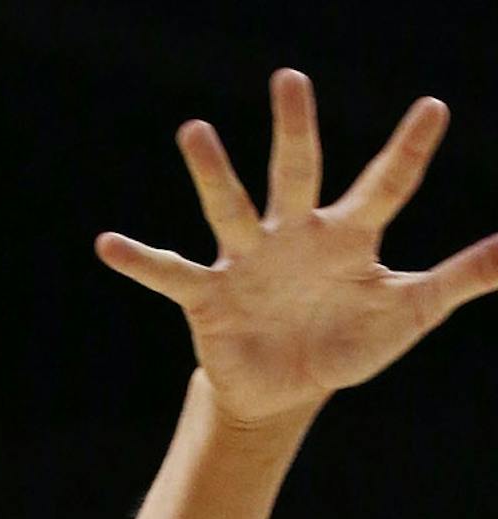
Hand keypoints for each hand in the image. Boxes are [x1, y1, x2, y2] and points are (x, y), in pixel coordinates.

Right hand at [98, 71, 497, 433]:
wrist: (285, 388)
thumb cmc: (348, 340)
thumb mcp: (409, 313)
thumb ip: (459, 277)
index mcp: (348, 234)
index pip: (386, 184)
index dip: (410, 151)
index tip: (434, 109)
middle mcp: (296, 234)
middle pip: (298, 171)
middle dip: (295, 128)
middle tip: (289, 79)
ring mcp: (248, 261)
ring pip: (230, 208)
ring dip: (212, 173)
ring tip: (194, 131)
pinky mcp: (210, 297)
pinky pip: (172, 274)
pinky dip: (140, 262)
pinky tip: (109, 245)